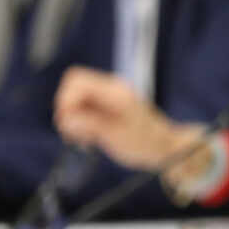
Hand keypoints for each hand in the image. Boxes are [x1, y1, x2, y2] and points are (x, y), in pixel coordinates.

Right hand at [54, 67, 196, 169]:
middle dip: (68, 111)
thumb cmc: (145, 143)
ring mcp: (109, 96)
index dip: (66, 101)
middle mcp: (111, 89)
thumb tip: (65, 119)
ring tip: (85, 139)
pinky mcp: (107, 106)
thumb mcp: (115, 136)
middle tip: (74, 134)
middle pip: (73, 88)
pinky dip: (81, 122)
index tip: (67, 124)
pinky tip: (89, 137)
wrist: (163, 148)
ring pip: (76, 99)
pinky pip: (84, 108)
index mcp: (114, 91)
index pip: (77, 81)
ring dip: (73, 119)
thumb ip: (90, 124)